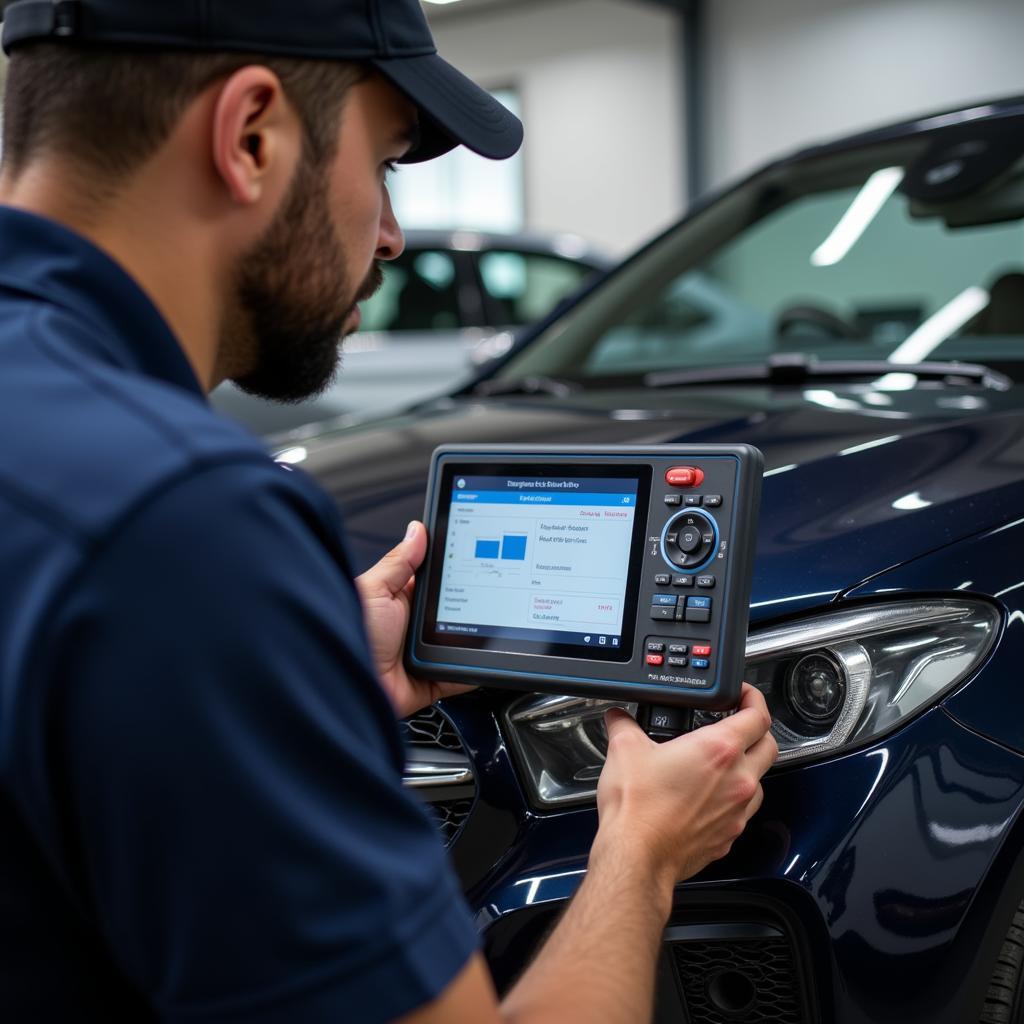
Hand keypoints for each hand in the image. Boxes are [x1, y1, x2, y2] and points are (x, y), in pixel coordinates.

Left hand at [355, 521, 475, 717]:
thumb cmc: (346, 633)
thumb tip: (417, 530)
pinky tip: (487, 657)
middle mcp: (415, 625)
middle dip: (473, 604)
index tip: (479, 557)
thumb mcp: (374, 589)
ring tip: (490, 626)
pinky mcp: (432, 679)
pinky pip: (462, 674)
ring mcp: (425, 653)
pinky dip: (475, 668)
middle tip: (488, 594)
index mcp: (401, 598)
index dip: (457, 570)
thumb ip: (399, 562)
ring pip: (464, 641)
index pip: (438, 580)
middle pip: (457, 610)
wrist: (343, 684)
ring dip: (475, 636)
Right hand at [594, 684, 776, 887]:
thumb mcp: (624, 750)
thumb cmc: (637, 809)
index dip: (754, 698)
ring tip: (723, 763)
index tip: (745, 695)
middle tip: (739, 723)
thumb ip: (624, 725)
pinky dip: (734, 799)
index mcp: (718, 751)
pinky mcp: (728, 836)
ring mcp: (736, 811)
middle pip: (769, 746)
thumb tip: (619, 718)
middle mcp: (737, 780)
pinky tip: (711, 797)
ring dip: (748, 767)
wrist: (637, 856)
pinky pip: (743, 811)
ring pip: (760, 781)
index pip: (757, 716)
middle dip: (758, 730)